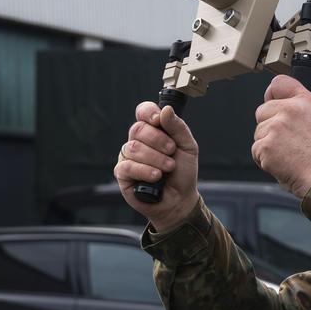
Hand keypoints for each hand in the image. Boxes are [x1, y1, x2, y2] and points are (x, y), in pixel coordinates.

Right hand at [114, 102, 200, 230]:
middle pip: (138, 129)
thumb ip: (178, 127)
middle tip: (171, 152)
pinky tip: (156, 176)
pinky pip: (128, 166)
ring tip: (168, 168)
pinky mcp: (122, 174)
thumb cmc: (182, 172)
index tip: (158, 120)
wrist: (180, 199)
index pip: (143, 111)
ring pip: (134, 147)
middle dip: (158, 140)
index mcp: (153, 131)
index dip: (148, 112)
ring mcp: (128, 157)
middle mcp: (138, 141)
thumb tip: (165, 110)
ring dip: (155, 158)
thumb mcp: (188, 147)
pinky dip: (144, 171)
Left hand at [252, 75, 310, 197]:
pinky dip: (265, 159)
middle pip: (262, 111)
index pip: (279, 83)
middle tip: (287, 141)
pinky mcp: (266, 144)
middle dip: (269, 126)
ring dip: (267, 144)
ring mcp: (276, 126)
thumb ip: (301, 107)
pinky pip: (256, 149)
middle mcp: (290, 109)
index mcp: (305, 101)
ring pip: (258, 132)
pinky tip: (282, 162)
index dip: (272, 94)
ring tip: (288, 153)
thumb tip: (284, 103)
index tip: (272, 101)